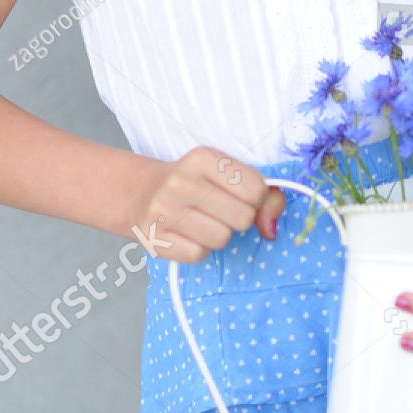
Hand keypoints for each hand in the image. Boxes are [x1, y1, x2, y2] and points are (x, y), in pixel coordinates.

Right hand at [126, 147, 285, 263]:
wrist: (142, 192)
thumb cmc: (197, 184)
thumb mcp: (230, 174)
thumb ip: (266, 196)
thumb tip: (270, 230)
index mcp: (202, 158)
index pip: (257, 189)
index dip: (256, 198)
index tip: (239, 195)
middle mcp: (180, 181)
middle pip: (243, 217)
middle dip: (240, 218)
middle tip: (221, 210)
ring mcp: (163, 211)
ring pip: (222, 239)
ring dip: (219, 234)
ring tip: (203, 221)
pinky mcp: (154, 239)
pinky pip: (198, 255)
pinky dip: (198, 248)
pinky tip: (187, 233)